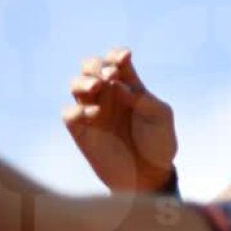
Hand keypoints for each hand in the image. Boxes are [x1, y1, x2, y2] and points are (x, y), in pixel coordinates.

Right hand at [63, 48, 177, 192]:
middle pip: (91, 67)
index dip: (117, 54)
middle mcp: (108, 96)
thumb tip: (116, 85)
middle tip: (110, 76)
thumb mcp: (160, 116)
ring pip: (75, 85)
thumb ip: (142, 97)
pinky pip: (69, 113)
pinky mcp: (82, 132)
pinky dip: (78, 108)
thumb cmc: (159, 143)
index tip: (125, 58)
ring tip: (97, 86)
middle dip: (97, 65)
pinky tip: (95, 114)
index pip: (116, 61)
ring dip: (84, 81)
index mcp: (129, 87)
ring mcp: (93, 112)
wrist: (150, 176)